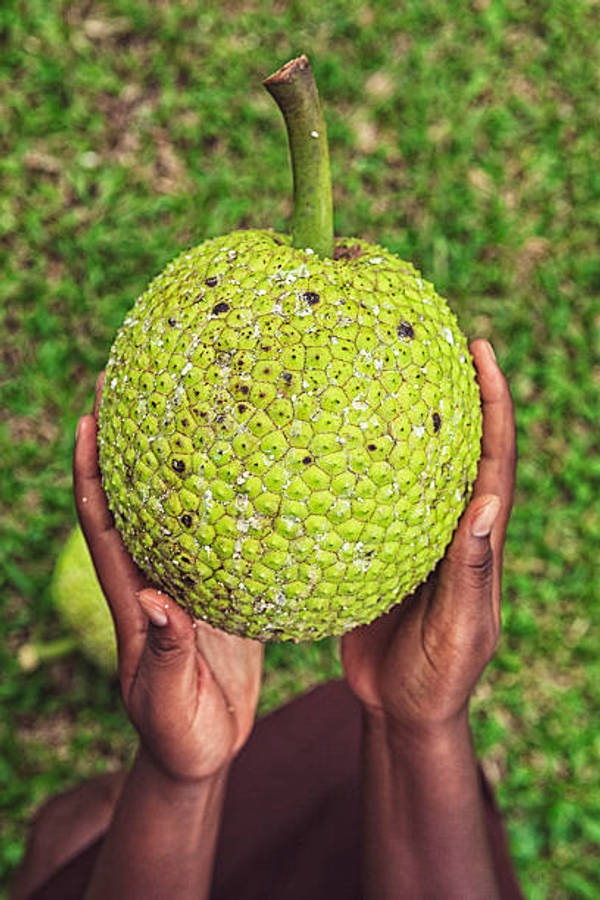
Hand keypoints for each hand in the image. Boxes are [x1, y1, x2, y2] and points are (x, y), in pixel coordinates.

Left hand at [74, 374, 262, 782]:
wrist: (203, 750)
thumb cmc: (179, 734)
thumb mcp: (168, 704)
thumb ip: (164, 656)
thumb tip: (156, 605)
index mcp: (131, 595)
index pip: (100, 521)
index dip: (89, 469)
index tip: (88, 415)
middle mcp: (153, 575)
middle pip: (131, 494)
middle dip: (125, 440)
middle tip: (136, 383)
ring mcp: (184, 579)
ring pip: (173, 507)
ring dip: (175, 459)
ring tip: (194, 407)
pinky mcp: (216, 591)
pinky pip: (216, 534)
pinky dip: (225, 498)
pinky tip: (252, 470)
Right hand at [341, 339, 515, 733]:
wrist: (402, 710)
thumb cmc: (440, 679)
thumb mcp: (460, 631)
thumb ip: (471, 573)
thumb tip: (488, 504)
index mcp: (479, 541)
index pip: (494, 459)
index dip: (494, 404)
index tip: (483, 350)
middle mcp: (450, 527)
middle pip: (458, 446)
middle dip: (453, 391)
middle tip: (431, 338)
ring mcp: (414, 536)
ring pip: (413, 466)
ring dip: (404, 421)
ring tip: (378, 373)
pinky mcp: (379, 550)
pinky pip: (370, 497)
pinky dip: (356, 466)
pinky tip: (325, 443)